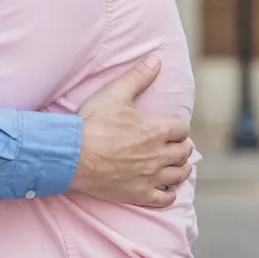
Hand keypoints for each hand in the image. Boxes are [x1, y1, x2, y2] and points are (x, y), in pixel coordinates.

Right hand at [70, 54, 192, 207]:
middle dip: (181, 147)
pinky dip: (169, 192)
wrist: (75, 154)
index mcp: (157, 130)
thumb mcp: (116, 93)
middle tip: (175, 145)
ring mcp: (151, 177)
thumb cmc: (94, 122)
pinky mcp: (140, 194)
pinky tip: (164, 186)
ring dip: (180, 168)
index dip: (178, 127)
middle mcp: (159, 155)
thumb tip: (155, 59)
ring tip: (176, 164)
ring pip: (178, 175)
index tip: (172, 128)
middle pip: (184, 152)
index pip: (182, 129)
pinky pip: (166, 198)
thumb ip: (138, 77)